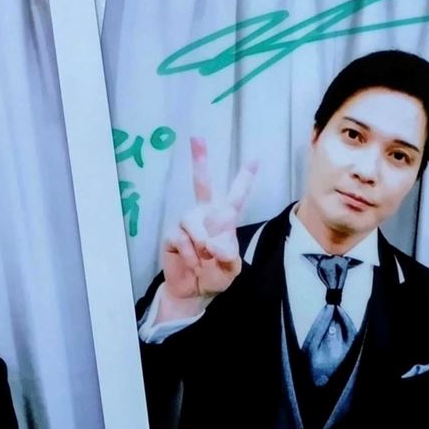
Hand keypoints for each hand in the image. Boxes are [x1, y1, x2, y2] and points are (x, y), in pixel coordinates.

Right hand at [158, 137, 256, 321]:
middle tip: (196, 138)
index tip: (255, 159)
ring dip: (201, 241)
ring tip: (204, 257)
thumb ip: (229, 256)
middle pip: (202, 183)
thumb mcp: (231, 269)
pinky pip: (182, 238)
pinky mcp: (173, 234)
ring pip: (192, 219)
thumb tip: (215, 243)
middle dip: (199, 160)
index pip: (236, 196)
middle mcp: (205, 215)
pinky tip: (193, 263)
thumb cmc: (215, 276)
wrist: (192, 291)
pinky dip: (191, 254)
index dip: (245, 178)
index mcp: (224, 220)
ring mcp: (187, 223)